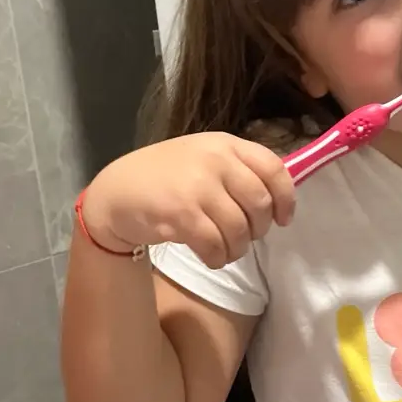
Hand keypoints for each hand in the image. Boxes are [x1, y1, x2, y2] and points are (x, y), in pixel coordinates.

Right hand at [81, 133, 295, 269]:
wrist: (116, 192)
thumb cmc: (165, 177)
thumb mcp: (203, 158)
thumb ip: (237, 170)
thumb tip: (277, 201)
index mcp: (225, 143)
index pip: (273, 168)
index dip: (285, 198)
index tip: (283, 219)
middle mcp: (215, 160)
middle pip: (259, 204)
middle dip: (258, 230)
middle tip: (244, 237)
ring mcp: (198, 186)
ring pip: (239, 230)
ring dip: (237, 249)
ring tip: (225, 250)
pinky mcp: (181, 213)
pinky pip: (216, 246)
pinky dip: (218, 258)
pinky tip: (210, 257)